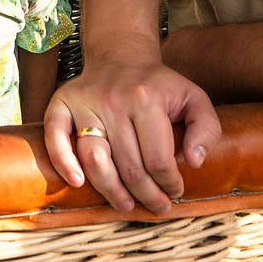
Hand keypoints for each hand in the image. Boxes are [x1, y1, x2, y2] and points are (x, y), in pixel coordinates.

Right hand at [42, 53, 220, 214]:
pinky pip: (56, 137)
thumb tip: (194, 162)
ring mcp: (85, 102)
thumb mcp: (194, 98)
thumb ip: (207, 128)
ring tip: (126, 204)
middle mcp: (114, 100)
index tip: (174, 191)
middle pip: (128, 166)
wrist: (121, 56)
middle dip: (146, 194)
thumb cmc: (159, 85)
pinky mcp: (61, 103)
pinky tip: (77, 182)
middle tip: (157, 206)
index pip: (158, 159)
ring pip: (95, 159)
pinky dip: (63, 162)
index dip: (169, 184)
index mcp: (147, 99)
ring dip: (111, 190)